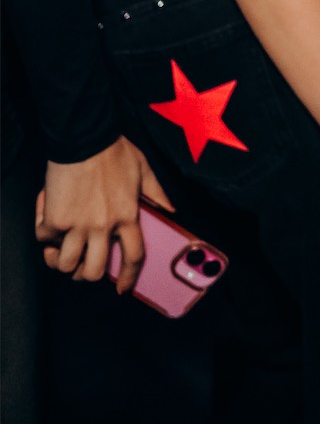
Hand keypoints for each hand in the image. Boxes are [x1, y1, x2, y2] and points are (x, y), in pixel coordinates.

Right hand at [36, 138, 172, 293]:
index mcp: (128, 216)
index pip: (134, 257)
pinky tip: (47, 222)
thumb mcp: (143, 168)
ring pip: (67, 264)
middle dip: (87, 273)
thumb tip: (171, 209)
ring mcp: (78, 225)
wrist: (84, 135)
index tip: (122, 289)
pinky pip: (45, 240)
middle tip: (82, 264)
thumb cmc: (114, 150)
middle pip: (94, 271)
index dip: (129, 277)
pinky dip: (44, 235)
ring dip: (62, 260)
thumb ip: (156, 192)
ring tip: (60, 249)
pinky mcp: (56, 219)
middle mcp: (104, 226)